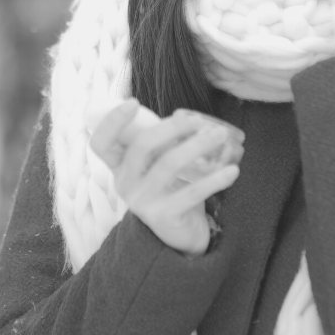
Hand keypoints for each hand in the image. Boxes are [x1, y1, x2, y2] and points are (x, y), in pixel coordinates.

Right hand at [90, 100, 243, 255]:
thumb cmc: (170, 187)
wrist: (179, 233)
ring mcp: (143, 202)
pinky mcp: (164, 217)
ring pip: (170, 164)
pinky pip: (192, 193)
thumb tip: (191, 118)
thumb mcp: (159, 163)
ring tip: (222, 135)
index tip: (132, 102)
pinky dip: (215, 179)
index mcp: (121, 166)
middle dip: (173, 127)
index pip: (102, 143)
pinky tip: (233, 170)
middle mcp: (126, 183)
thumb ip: (164, 142)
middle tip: (199, 120)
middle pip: (142, 146)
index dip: (112, 121)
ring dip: (199, 145)